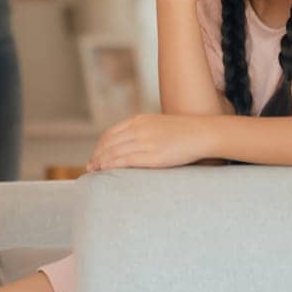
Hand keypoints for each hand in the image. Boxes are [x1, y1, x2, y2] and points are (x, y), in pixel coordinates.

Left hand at [87, 114, 211, 170]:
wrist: (201, 133)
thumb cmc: (182, 132)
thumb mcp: (157, 124)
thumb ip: (142, 130)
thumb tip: (129, 143)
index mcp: (139, 120)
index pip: (110, 133)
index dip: (100, 146)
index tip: (95, 155)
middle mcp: (139, 129)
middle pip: (109, 143)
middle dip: (97, 155)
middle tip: (90, 167)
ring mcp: (146, 142)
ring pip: (114, 152)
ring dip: (101, 162)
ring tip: (94, 171)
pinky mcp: (153, 155)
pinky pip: (126, 160)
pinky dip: (112, 165)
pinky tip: (105, 170)